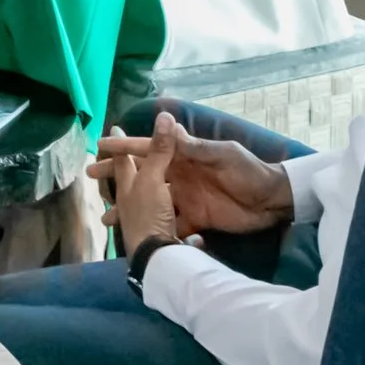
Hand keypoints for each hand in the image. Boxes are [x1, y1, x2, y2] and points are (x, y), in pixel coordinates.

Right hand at [91, 112, 294, 238]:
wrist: (272, 201)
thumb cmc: (248, 171)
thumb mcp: (223, 155)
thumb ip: (195, 147)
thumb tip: (167, 128)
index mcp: (185, 156)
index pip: (149, 149)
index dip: (125, 147)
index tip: (100, 146)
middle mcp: (180, 176)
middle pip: (142, 175)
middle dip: (117, 176)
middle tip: (91, 178)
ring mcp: (185, 199)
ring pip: (150, 202)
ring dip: (129, 209)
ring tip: (106, 218)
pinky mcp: (195, 220)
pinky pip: (169, 225)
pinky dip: (153, 229)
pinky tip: (137, 236)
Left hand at [97, 137, 180, 247]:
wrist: (156, 257)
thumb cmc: (148, 214)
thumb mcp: (153, 179)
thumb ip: (159, 151)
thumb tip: (164, 115)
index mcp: (129, 185)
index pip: (122, 159)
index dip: (119, 143)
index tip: (111, 129)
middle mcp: (131, 201)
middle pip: (127, 181)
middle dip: (121, 171)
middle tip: (106, 164)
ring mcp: (142, 219)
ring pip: (139, 200)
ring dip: (135, 194)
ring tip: (128, 191)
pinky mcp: (156, 233)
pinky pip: (157, 218)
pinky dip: (157, 213)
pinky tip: (162, 216)